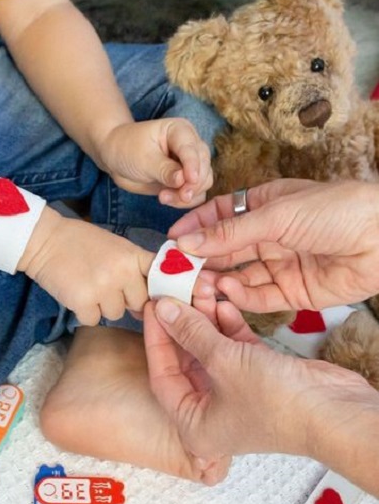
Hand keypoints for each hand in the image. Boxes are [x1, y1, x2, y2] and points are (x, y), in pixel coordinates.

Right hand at [19, 208, 152, 325]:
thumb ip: (136, 267)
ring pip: (116, 314)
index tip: (149, 293)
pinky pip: (93, 320)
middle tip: (104, 284)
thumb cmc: (81, 242)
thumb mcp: (117, 246)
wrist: (45, 240)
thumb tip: (148, 303)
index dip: (155, 290)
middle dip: (124, 299)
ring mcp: (103, 287)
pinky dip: (84, 312)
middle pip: (138, 303)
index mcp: (132, 255)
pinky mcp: (83, 301)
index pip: (158, 280)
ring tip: (88, 285)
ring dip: (102, 306)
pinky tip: (76, 293)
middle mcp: (122, 272)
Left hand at [98, 118, 211, 207]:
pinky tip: (167, 200)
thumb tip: (183, 180)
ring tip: (163, 198)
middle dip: (191, 184)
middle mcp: (190, 145)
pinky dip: (186, 201)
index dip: (193, 166)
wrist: (116, 158)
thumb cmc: (127, 149)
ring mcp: (190, 163)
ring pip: (203, 182)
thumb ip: (164, 170)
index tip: (190, 180)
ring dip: (187, 194)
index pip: (192, 149)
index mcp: (180, 130)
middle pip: (204, 166)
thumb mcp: (143, 159)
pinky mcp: (185, 180)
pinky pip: (196, 194)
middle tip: (173, 195)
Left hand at [143, 297, 377, 461]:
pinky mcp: (257, 375)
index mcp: (194, 422)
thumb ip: (190, 332)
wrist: (336, 411)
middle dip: (183, 323)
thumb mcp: (223, 361)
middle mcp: (211, 410)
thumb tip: (163, 308)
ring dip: (206, 319)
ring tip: (203, 288)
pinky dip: (228, 326)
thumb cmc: (274, 399)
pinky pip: (233, 347)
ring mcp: (235, 391)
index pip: (161, 374)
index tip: (153, 305)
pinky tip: (224, 303)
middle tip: (176, 291)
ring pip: (210, 349)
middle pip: (185, 359)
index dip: (156, 338)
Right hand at [167, 178, 378, 312]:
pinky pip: (259, 296)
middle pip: (224, 250)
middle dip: (200, 259)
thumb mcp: (274, 215)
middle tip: (175, 270)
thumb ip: (228, 233)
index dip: (194, 227)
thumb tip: (185, 241)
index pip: (218, 217)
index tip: (170, 240)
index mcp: (262, 207)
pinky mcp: (292, 292)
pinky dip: (240, 295)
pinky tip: (226, 290)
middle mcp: (267, 236)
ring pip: (238, 275)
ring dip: (216, 279)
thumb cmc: (333, 211)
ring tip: (196, 284)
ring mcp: (279, 265)